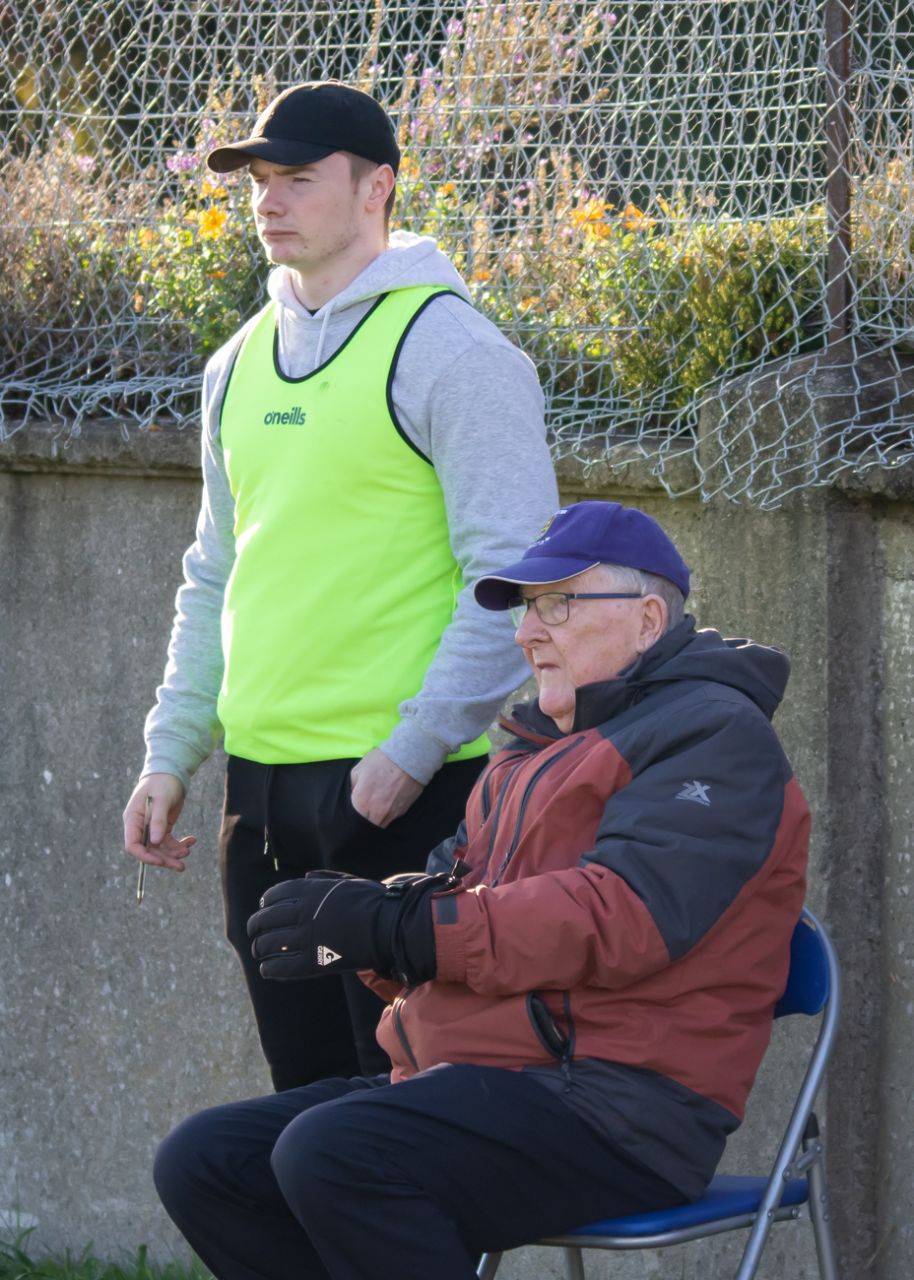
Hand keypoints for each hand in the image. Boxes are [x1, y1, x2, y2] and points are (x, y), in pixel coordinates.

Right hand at [123, 773, 195, 872]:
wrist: (171, 773)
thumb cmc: (162, 783)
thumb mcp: (161, 800)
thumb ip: (158, 820)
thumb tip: (155, 842)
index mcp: (133, 820)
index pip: (133, 845)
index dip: (145, 856)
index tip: (161, 861)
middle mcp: (140, 826)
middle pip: (149, 851)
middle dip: (164, 859)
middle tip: (181, 865)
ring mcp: (151, 828)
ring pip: (160, 849)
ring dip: (174, 853)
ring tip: (188, 850)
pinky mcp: (163, 827)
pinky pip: (169, 842)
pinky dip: (180, 844)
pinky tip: (192, 840)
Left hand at [246, 869, 451, 984]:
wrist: (386, 926)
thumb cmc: (372, 902)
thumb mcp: (347, 881)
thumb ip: (324, 880)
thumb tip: (307, 877)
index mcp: (310, 891)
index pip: (275, 895)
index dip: (265, 903)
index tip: (263, 908)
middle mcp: (302, 912)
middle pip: (265, 920)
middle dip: (255, 927)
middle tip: (254, 933)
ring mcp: (305, 937)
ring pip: (268, 944)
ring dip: (259, 948)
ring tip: (259, 952)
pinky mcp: (312, 962)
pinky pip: (280, 967)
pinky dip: (269, 968)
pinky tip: (267, 969)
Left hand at [350, 749, 423, 827]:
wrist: (409, 758)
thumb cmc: (381, 761)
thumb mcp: (358, 770)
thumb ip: (350, 788)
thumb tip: (349, 798)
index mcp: (362, 802)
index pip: (352, 822)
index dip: (350, 820)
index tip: (351, 815)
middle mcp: (376, 813)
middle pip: (365, 828)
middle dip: (362, 823)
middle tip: (362, 813)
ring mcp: (390, 814)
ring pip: (379, 826)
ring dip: (374, 821)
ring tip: (373, 811)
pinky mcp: (402, 812)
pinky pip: (390, 821)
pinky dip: (386, 817)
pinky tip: (385, 806)